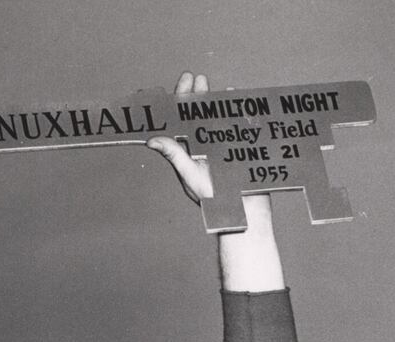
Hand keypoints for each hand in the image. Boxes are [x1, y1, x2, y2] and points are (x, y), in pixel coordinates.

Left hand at [145, 72, 270, 221]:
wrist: (243, 211)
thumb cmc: (213, 198)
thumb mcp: (190, 174)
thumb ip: (174, 155)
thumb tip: (151, 140)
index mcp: (186, 151)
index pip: (177, 123)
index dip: (174, 103)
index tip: (173, 88)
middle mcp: (201, 145)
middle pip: (194, 115)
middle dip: (193, 95)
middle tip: (193, 76)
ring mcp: (218, 144)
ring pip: (213, 116)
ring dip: (210, 99)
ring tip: (208, 84)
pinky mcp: (235, 145)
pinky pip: (233, 123)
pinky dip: (232, 109)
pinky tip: (231, 96)